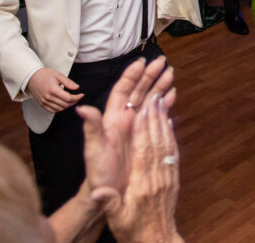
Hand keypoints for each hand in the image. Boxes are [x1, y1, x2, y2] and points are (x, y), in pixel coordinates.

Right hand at [28, 67, 83, 112]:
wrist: (32, 77)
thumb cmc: (45, 75)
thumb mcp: (58, 75)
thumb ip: (68, 82)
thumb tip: (77, 87)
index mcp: (53, 89)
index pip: (68, 98)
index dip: (77, 98)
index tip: (81, 95)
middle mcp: (48, 97)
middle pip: (65, 104)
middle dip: (74, 102)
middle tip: (78, 97)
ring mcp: (44, 102)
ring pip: (60, 109)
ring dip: (67, 106)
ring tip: (71, 100)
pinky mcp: (42, 104)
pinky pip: (53, 110)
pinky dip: (60, 109)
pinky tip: (63, 103)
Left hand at [77, 56, 174, 197]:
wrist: (109, 193)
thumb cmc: (98, 173)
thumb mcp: (94, 150)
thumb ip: (91, 128)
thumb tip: (82, 108)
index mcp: (112, 119)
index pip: (122, 90)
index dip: (132, 75)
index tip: (142, 62)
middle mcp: (125, 119)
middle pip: (138, 91)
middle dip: (150, 75)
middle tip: (162, 62)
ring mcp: (136, 127)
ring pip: (149, 100)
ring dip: (159, 86)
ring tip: (171, 74)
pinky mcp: (145, 136)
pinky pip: (156, 116)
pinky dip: (165, 104)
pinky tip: (172, 96)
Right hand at [92, 93, 180, 242]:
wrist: (157, 241)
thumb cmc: (134, 231)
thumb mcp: (118, 219)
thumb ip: (110, 203)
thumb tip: (98, 192)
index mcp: (143, 184)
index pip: (145, 150)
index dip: (145, 128)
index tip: (144, 109)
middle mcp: (158, 177)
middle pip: (158, 142)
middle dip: (157, 117)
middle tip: (156, 94)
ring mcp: (168, 177)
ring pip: (167, 144)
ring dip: (165, 122)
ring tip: (164, 101)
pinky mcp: (173, 179)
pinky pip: (173, 152)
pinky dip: (171, 135)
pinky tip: (169, 124)